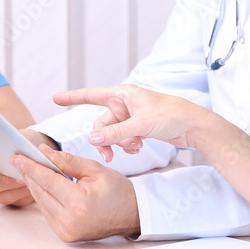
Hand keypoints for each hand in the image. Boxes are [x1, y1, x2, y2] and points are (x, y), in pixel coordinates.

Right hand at [0, 128, 57, 206]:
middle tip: (20, 178)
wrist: (34, 149)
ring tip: (31, 181)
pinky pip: (17, 202)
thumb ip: (15, 141)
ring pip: (4, 197)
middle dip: (7, 183)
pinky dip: (27, 195)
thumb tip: (16, 148)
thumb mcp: (19, 136)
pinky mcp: (13, 198)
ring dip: (18, 190)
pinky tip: (36, 187)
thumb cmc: (22, 141)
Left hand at [12, 144, 140, 241]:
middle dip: (29, 174)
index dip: (31, 167)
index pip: (47, 180)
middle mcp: (69, 221)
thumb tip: (44, 152)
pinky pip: (47, 213)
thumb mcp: (94, 169)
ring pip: (41, 203)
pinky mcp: (65, 235)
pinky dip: (43, 198)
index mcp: (78, 203)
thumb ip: (67, 160)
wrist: (132, 214)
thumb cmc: (118, 191)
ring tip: (29, 169)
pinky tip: (41, 185)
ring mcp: (66, 231)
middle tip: (19, 160)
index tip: (18, 157)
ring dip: (34, 186)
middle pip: (40, 192)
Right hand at [53, 84, 205, 161]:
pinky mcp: (138, 127)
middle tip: (109, 154)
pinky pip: (122, 138)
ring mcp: (131, 116)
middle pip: (101, 123)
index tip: (56, 98)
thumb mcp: (140, 125)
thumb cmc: (171, 116)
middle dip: (105, 139)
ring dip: (119, 144)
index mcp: (124, 94)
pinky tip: (140, 146)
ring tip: (135, 147)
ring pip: (111, 133)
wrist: (194, 126)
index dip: (73, 97)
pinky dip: (128, 145)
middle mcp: (125, 103)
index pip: (92, 94)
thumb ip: (115, 132)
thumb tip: (93, 139)